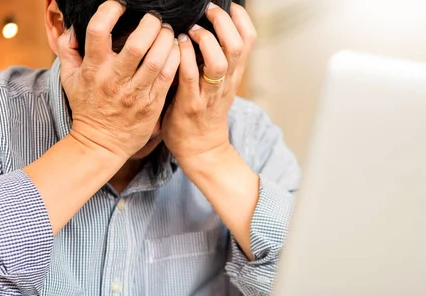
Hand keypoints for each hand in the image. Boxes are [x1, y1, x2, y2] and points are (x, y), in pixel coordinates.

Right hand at [57, 0, 179, 159]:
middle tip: (155, 19)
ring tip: (168, 32)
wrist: (101, 145)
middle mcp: (115, 79)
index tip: (120, 6)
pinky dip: (175, 58)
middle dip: (150, 24)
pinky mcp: (152, 104)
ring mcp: (136, 93)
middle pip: (136, 44)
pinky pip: (169, 76)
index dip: (110, 10)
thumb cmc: (86, 108)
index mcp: (94, 69)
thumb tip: (73, 26)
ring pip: (157, 59)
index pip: (98, 31)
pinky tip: (176, 49)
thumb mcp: (69, 79)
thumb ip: (67, 50)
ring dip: (167, 39)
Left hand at [162, 2, 256, 165]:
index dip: (241, 19)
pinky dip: (184, 56)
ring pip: (218, 62)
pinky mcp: (190, 105)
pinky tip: (176, 45)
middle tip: (208, 10)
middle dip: (223, 22)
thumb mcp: (220, 85)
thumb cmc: (205, 114)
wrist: (202, 150)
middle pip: (237, 47)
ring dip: (205, 40)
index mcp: (234, 75)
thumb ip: (217, 61)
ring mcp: (209, 95)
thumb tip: (206, 30)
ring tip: (192, 29)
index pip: (249, 41)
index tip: (228, 5)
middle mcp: (226, 83)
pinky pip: (189, 76)